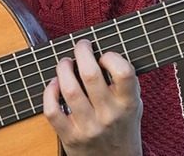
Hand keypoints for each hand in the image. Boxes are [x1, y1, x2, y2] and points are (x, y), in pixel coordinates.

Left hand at [43, 41, 142, 155]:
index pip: (123, 72)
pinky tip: (54, 84)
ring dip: (63, 68)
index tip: (104, 55)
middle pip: (90, 74)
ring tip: (66, 62)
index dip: (111, 56)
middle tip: (81, 46)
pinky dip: (49, 92)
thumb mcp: (135, 104)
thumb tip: (102, 50)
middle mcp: (109, 115)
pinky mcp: (70, 136)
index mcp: (128, 104)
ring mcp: (88, 127)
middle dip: (82, 52)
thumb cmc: (123, 125)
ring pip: (69, 89)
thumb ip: (125, 81)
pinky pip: (52, 110)